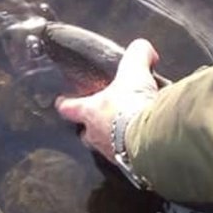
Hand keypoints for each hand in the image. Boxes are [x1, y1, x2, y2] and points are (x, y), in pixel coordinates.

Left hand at [55, 38, 159, 161]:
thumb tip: (143, 48)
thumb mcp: (135, 71)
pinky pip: (126, 157)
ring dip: (113, 139)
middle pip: (85, 133)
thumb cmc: (133, 106)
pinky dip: (132, 149)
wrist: (152, 137)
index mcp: (90, 112)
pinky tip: (143, 141)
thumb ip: (137, 55)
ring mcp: (111, 152)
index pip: (68, 107)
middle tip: (100, 118)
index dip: (64, 103)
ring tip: (126, 130)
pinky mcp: (130, 164)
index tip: (61, 101)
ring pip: (105, 146)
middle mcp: (96, 135)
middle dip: (90, 127)